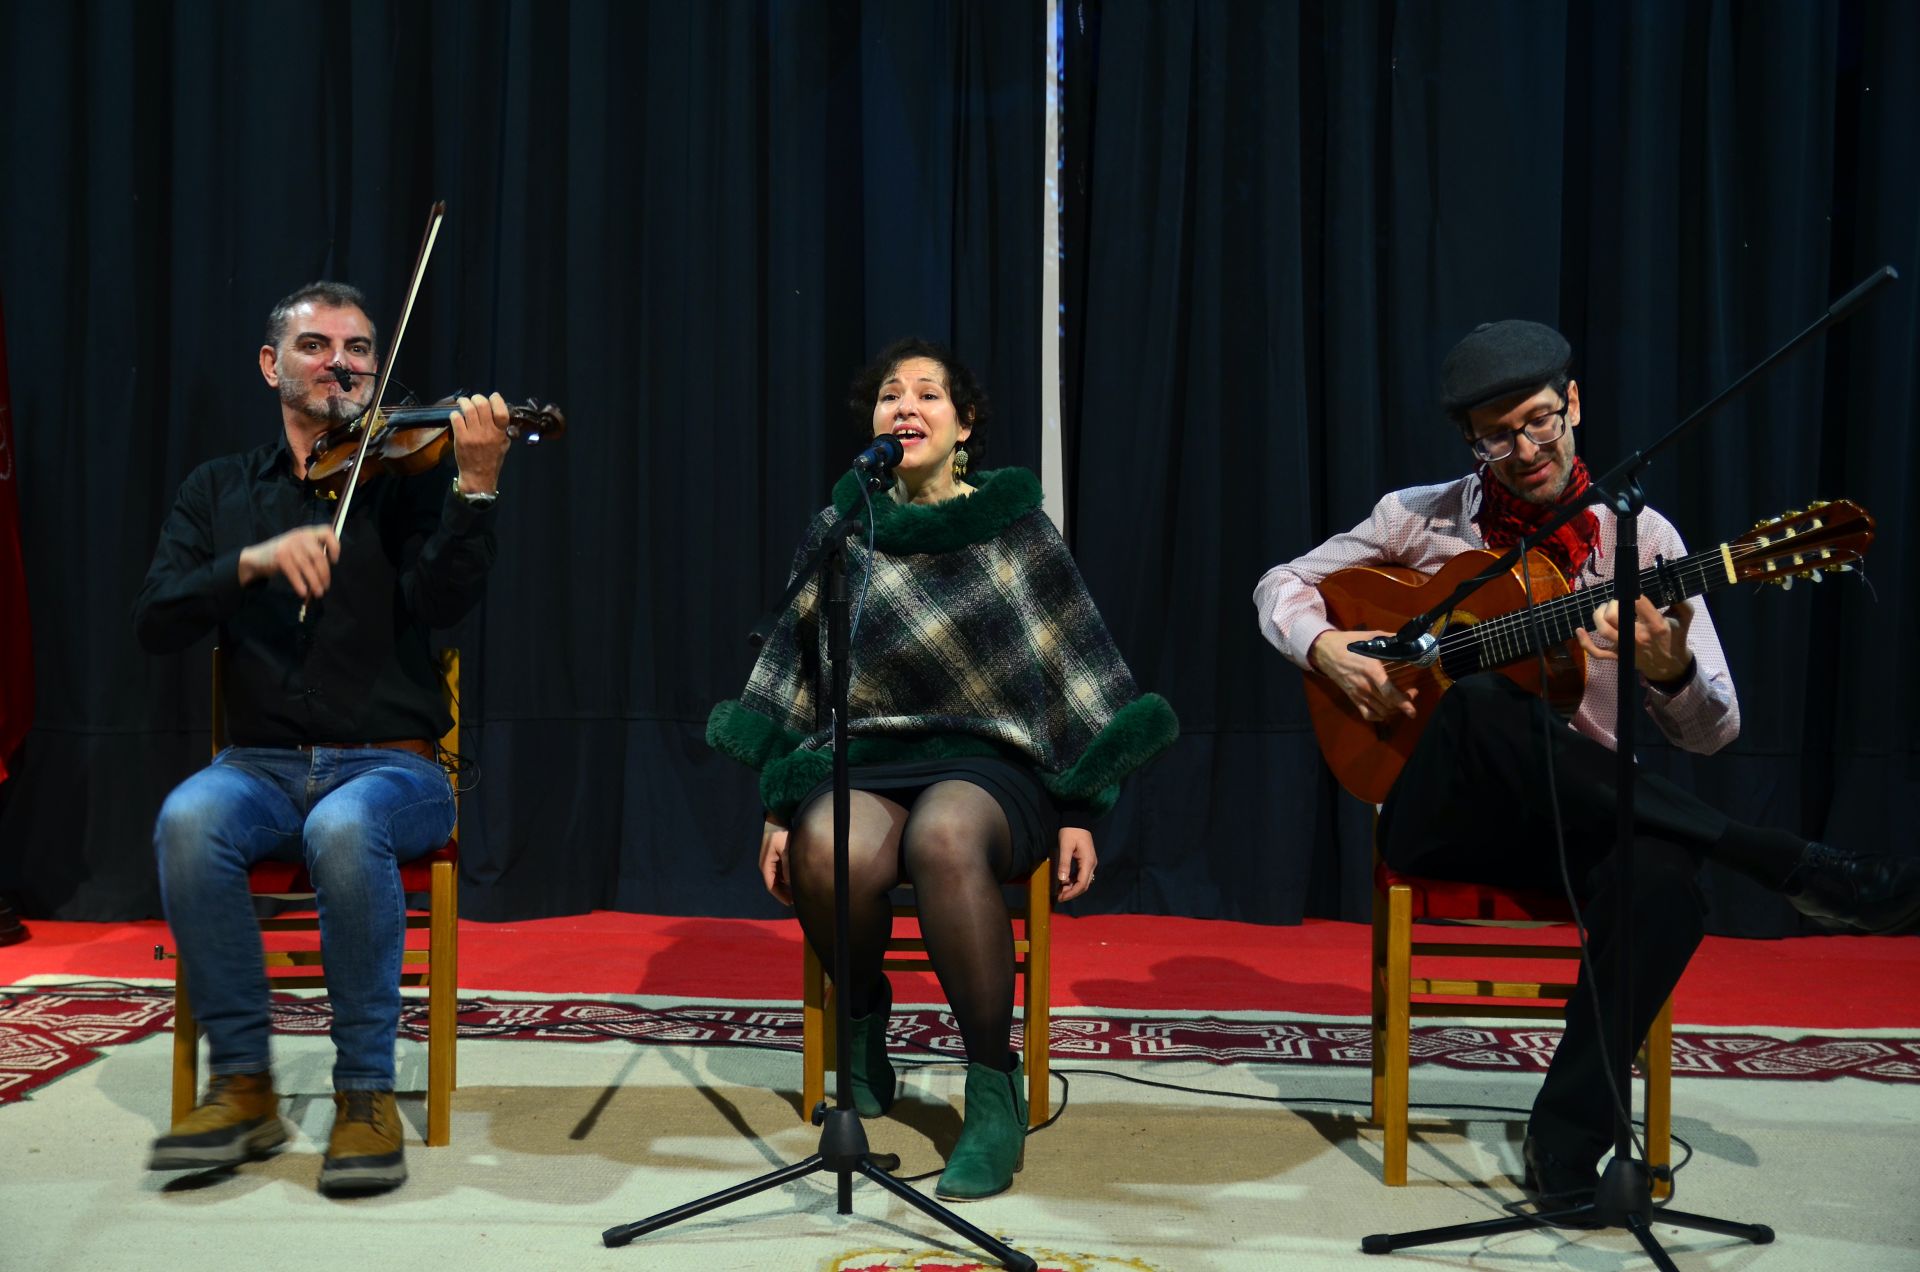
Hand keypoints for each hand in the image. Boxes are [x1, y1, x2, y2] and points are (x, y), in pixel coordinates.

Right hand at [238, 524, 340, 598]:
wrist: (256, 557)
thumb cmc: (283, 555)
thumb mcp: (298, 546)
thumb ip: (313, 551)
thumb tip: (328, 570)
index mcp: (307, 532)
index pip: (327, 532)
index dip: (335, 546)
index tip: (334, 561)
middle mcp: (299, 536)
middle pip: (319, 556)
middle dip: (325, 574)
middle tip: (326, 586)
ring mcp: (289, 545)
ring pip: (308, 566)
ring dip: (315, 582)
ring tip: (318, 592)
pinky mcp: (280, 556)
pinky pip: (294, 573)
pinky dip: (300, 584)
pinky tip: (303, 592)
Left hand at [449, 392, 511, 494]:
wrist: (478, 476)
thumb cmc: (492, 459)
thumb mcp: (504, 445)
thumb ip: (504, 429)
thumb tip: (499, 412)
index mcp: (500, 433)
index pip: (501, 411)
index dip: (497, 400)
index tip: (493, 396)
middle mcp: (488, 432)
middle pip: (482, 405)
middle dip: (477, 398)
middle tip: (474, 400)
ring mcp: (473, 435)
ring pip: (468, 409)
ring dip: (464, 402)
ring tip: (463, 402)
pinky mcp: (461, 438)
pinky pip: (456, 418)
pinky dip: (455, 414)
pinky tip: (456, 416)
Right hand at [759, 822, 792, 905]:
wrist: (776, 819)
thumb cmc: (780, 833)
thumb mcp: (785, 849)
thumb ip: (788, 866)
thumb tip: (792, 882)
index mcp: (765, 865)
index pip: (771, 885)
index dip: (780, 895)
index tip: (790, 902)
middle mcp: (766, 864)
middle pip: (774, 883)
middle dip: (784, 892)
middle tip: (796, 898)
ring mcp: (769, 861)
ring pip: (777, 878)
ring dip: (786, 885)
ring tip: (797, 891)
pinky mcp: (774, 857)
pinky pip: (779, 871)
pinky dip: (786, 877)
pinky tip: (794, 879)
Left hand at [1054, 827, 1096, 902]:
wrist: (1077, 820)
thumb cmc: (1070, 832)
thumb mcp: (1065, 847)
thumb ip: (1064, 863)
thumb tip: (1062, 880)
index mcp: (1087, 862)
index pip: (1082, 883)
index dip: (1071, 892)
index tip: (1061, 897)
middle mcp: (1091, 864)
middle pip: (1084, 884)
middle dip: (1072, 892)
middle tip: (1059, 897)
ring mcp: (1089, 863)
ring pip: (1083, 881)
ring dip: (1072, 887)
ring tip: (1060, 891)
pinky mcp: (1086, 861)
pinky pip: (1081, 875)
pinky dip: (1073, 881)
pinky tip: (1064, 882)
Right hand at [1308, 629, 1418, 721]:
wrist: (1325, 651)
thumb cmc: (1349, 643)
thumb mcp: (1371, 637)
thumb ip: (1391, 640)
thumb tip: (1408, 640)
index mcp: (1372, 671)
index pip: (1390, 693)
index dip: (1404, 703)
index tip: (1413, 710)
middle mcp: (1365, 686)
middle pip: (1388, 704)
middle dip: (1404, 702)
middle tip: (1411, 692)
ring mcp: (1358, 694)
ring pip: (1381, 711)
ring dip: (1393, 710)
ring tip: (1400, 700)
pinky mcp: (1353, 698)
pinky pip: (1367, 714)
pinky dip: (1379, 716)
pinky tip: (1385, 710)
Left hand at [1578, 596, 1693, 683]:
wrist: (1670, 666)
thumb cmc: (1676, 638)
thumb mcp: (1684, 618)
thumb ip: (1681, 602)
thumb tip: (1670, 587)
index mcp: (1655, 625)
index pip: (1637, 604)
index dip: (1630, 592)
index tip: (1630, 589)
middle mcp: (1638, 636)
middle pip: (1615, 616)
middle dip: (1612, 603)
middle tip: (1617, 600)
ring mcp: (1625, 648)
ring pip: (1604, 630)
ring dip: (1598, 616)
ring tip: (1603, 608)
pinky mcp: (1618, 656)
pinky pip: (1597, 653)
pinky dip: (1585, 643)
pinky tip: (1580, 630)